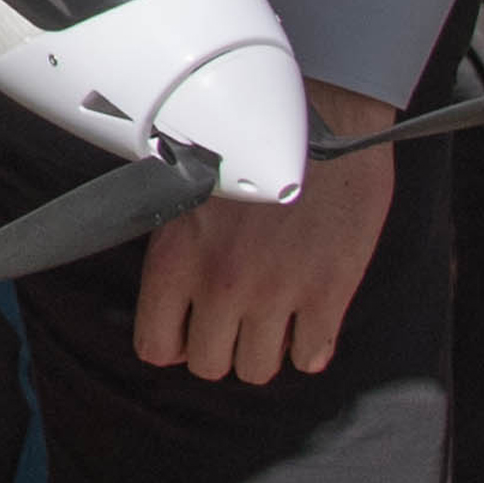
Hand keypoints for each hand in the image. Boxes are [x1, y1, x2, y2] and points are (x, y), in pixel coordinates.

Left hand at [133, 78, 402, 382]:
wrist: (323, 113)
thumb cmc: (253, 140)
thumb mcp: (191, 189)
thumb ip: (182, 247)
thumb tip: (178, 290)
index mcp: (177, 255)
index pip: (156, 346)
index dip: (177, 343)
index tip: (194, 328)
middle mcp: (220, 281)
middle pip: (209, 365)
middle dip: (223, 345)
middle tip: (239, 318)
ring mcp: (275, 291)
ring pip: (257, 369)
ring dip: (265, 348)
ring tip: (275, 316)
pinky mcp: (327, 292)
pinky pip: (310, 358)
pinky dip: (310, 345)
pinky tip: (311, 316)